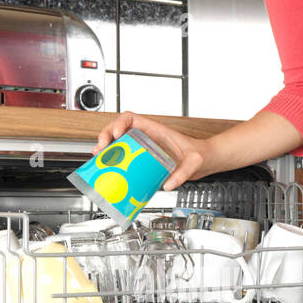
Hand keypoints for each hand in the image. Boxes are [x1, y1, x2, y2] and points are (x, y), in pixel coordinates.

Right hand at [94, 111, 213, 190]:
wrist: (203, 161)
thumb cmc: (199, 154)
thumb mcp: (194, 162)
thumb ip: (184, 173)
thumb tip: (168, 185)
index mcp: (155, 131)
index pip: (131, 118)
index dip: (119, 124)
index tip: (116, 135)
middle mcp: (147, 137)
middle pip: (118, 130)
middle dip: (105, 137)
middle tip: (100, 150)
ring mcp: (144, 148)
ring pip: (119, 143)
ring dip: (106, 149)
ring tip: (99, 160)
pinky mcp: (144, 159)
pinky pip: (125, 157)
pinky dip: (114, 162)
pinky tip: (109, 171)